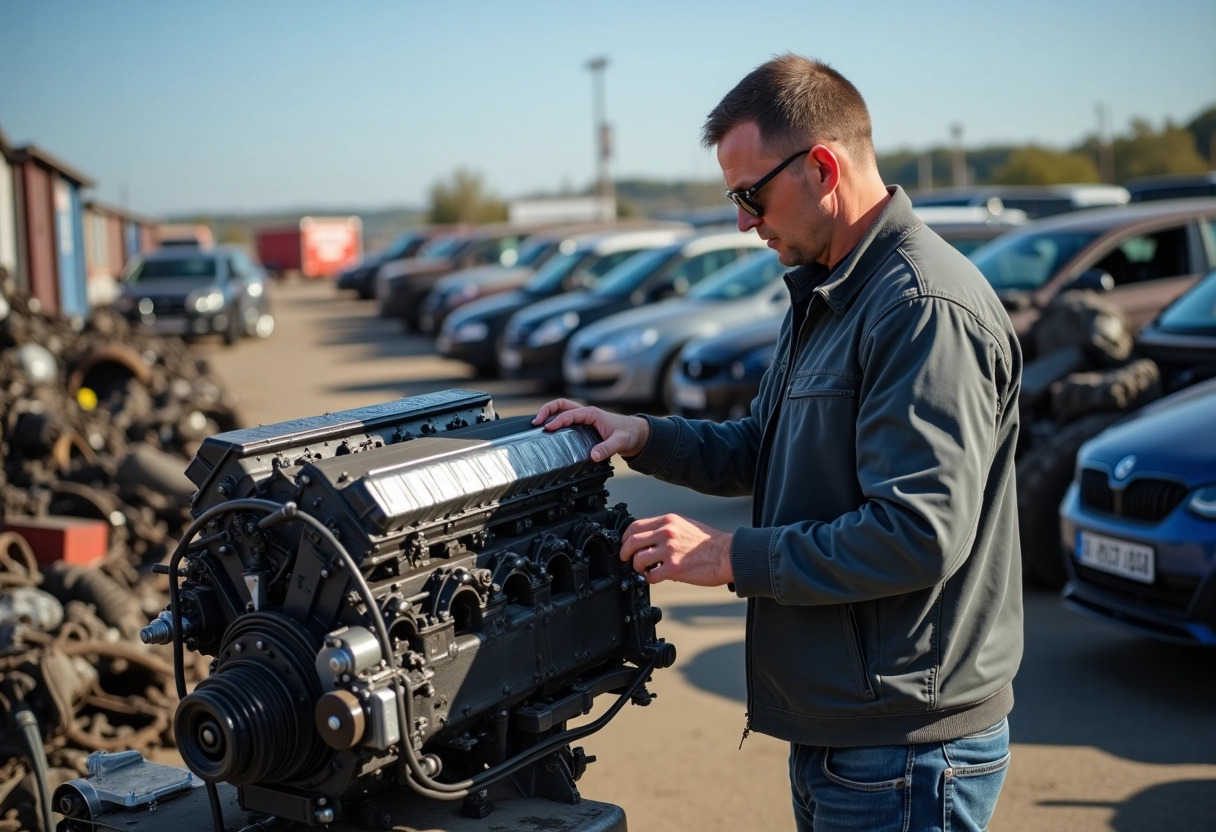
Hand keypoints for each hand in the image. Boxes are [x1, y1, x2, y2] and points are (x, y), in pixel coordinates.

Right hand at [533, 398, 649, 461]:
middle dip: (547, 410)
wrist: (636, 434)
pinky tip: (550, 432)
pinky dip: (556, 421)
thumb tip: (593, 455)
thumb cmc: (628, 434)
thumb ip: (606, 448)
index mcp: (592, 414)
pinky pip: (566, 419)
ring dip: (549, 414)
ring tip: (537, 425)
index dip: (557, 421)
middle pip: (562, 405)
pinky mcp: (584, 425)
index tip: (547, 429)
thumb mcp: (620, 442)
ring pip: (562, 410)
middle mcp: (586, 413)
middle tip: (536, 422)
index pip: (569, 414)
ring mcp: (584, 418)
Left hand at [620, 514, 733, 586]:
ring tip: (645, 570)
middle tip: (626, 559)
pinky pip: (650, 575)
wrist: (728, 554)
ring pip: (638, 559)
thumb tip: (648, 539)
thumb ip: (666, 529)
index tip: (625, 544)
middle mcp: (666, 533)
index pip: (635, 526)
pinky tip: (656, 577)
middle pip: (632, 542)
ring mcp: (669, 550)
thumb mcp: (685, 525)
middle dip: (625, 553)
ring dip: (638, 567)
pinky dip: (649, 578)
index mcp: (668, 521)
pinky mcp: (674, 568)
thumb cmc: (709, 543)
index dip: (625, 537)